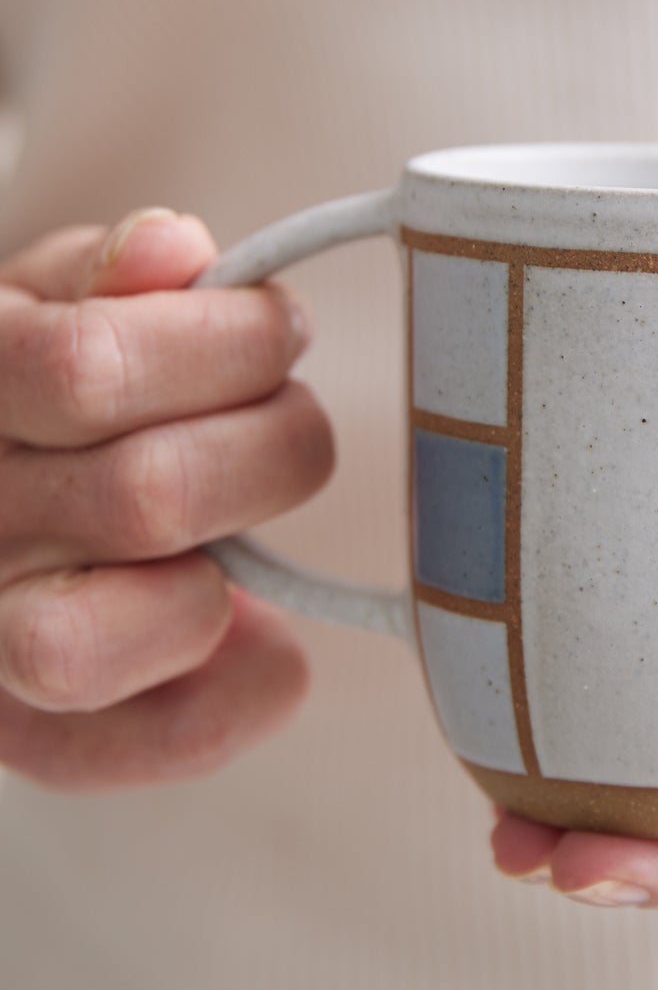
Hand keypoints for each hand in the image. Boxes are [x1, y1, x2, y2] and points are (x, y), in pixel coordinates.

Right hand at [0, 210, 330, 788]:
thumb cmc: (38, 394)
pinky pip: (152, 740)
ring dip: (231, 572)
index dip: (226, 341)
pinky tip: (263, 639)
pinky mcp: (39, 738)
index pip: (85, 368)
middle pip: (147, 496)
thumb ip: (103, 276)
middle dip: (272, 445)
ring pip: (95, 642)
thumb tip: (171, 249)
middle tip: (285, 422)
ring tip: (247, 525)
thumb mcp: (47, 304)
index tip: (279, 329)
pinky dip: (239, 692)